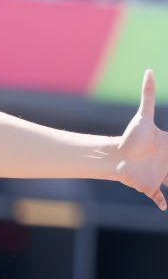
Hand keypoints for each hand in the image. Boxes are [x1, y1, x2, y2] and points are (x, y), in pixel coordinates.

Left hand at [116, 70, 167, 211]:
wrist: (116, 156)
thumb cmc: (131, 137)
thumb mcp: (144, 117)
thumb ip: (148, 95)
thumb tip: (148, 70)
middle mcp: (166, 161)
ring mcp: (159, 174)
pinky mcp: (150, 186)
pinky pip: (159, 197)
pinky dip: (162, 202)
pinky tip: (165, 208)